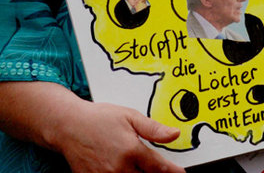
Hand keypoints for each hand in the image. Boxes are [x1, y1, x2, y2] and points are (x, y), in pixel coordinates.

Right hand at [55, 101, 184, 172]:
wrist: (70, 126)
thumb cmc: (99, 118)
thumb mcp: (130, 116)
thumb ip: (154, 129)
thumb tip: (174, 134)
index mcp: (131, 151)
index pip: (159, 167)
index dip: (172, 172)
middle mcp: (119, 168)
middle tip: (160, 169)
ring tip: (140, 169)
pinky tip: (126, 171)